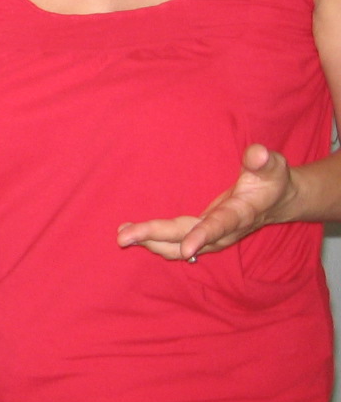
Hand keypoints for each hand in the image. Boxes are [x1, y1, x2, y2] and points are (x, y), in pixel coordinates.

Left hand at [117, 144, 294, 261]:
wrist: (278, 201)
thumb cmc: (271, 180)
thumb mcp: (272, 166)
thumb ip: (262, 161)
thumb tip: (258, 153)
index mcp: (241, 214)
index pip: (220, 225)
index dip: (203, 236)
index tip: (186, 248)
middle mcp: (224, 231)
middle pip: (186, 237)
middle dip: (155, 237)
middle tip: (122, 238)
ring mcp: (213, 238)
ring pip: (178, 246)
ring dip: (150, 242)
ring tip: (122, 235)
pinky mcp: (204, 237)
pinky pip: (177, 244)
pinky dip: (156, 242)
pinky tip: (135, 236)